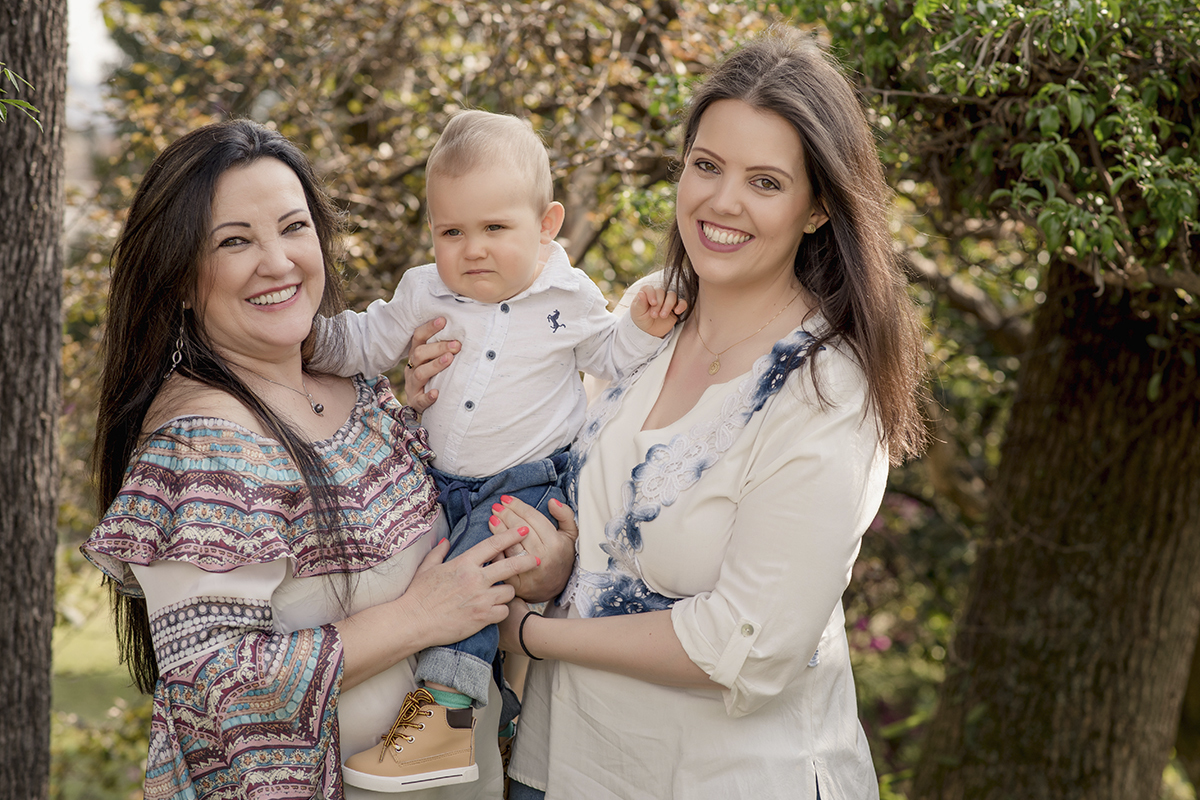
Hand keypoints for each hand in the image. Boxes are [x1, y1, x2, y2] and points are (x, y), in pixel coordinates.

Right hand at [399, 526, 536, 647]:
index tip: (523, 531)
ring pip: (510, 591)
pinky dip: (501, 610)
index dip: (511, 536)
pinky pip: (503, 611)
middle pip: (511, 566)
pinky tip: (494, 610)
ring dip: (508, 592)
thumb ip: (439, 552)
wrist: (413, 622)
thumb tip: (446, 541)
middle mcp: (476, 579)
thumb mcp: (427, 568)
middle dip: (526, 560)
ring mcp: (481, 598)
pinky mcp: (483, 617)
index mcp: (464, 563)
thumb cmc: (418, 595)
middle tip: (536, 559)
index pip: (493, 545)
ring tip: (500, 594)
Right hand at [403, 317, 458, 412]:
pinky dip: (428, 397)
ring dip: (435, 366)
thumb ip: (445, 348)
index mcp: (416, 354)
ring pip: (420, 373)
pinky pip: (420, 400)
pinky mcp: (415, 401)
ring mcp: (412, 385)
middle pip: (419, 353)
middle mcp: (412, 367)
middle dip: (438, 348)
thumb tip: (468, 332)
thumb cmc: (434, 376)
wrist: (422, 403)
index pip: (418, 337)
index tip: (443, 320)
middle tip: (457, 345)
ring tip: (449, 360)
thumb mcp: (435, 360)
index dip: (429, 328)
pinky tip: (436, 393)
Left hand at [488, 495, 577, 602]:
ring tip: (492, 518)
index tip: (507, 499)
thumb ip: (565, 515)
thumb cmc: (562, 557)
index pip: (532, 518)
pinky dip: (496, 550)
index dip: (518, 506)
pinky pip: (503, 562)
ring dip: (498, 529)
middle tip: (496, 506)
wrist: (556, 588)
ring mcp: (529, 571)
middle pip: (519, 529)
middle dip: (506, 514)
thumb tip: (552, 501)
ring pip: (510, 544)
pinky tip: (491, 539)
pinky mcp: (517, 582)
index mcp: (555, 543)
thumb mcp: (570, 535)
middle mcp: (542, 557)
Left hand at [630, 286, 686, 338]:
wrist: (651, 330)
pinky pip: (682, 302)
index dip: (651, 294)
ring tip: (663, 316)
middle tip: (654, 315)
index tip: (652, 303)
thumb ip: (639, 303)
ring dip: (668, 305)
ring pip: (672, 295)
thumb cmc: (642, 319)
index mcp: (646, 293)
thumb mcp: (637, 313)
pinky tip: (677, 311)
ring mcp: (668, 299)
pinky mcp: (676, 306)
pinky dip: (681, 305)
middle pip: (661, 292)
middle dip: (658, 304)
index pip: (649, 288)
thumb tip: (640, 293)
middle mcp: (658, 294)